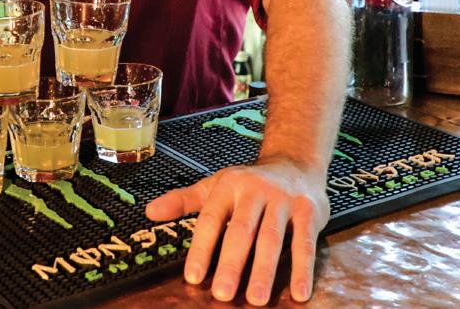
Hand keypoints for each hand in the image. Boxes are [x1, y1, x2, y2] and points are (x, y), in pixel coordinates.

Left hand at [145, 157, 329, 304]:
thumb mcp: (214, 187)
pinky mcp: (309, 211)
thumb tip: (150, 212)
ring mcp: (283, 200)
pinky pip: (304, 243)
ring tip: (255, 299)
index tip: (193, 277)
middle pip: (242, 231)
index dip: (201, 249)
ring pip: (272, 239)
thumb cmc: (248, 183)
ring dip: (264, 271)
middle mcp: (255, 191)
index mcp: (228, 187)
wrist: (294, 163)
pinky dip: (302, 269)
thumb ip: (183, 201)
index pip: (211, 220)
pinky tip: (298, 293)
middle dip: (231, 264)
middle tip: (221, 294)